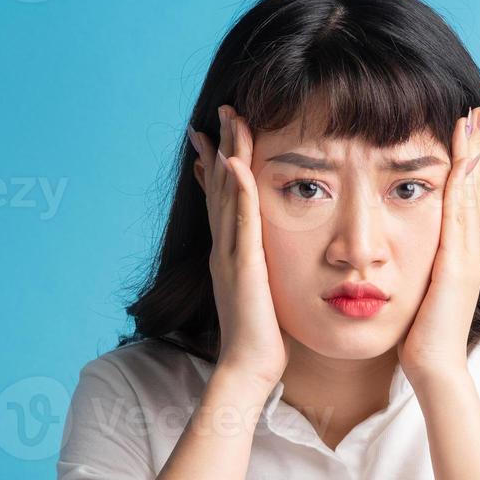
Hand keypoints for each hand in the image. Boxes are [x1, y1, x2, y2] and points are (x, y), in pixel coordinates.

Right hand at [188, 105, 288, 390]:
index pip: (223, 202)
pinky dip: (238, 192)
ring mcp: (231, 256)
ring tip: (228, 120)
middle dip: (220, 147)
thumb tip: (265, 267)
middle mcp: (224, 249)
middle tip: (221, 111)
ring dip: (228, 154)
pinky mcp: (244, 266)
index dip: (218, 168)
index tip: (215, 138)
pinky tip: (237, 164)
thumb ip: (260, 275)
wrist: (249, 368)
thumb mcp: (260, 296)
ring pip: (228, 195)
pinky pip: (241, 222)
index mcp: (230, 255)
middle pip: (220, 188)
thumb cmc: (261, 341)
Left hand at [397, 102, 479, 384]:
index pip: (461, 199)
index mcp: (459, 255)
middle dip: (474, 148)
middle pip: (472, 188)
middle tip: (477, 109)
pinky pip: (460, 215)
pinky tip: (459, 157)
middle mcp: (469, 250)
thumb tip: (398, 254)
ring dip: (470, 155)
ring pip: (469, 194)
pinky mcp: (460, 265)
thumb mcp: (419, 293)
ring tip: (471, 119)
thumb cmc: (421, 338)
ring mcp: (468, 256)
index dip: (465, 164)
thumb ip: (417, 270)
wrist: (435, 368)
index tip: (465, 130)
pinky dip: (462, 183)